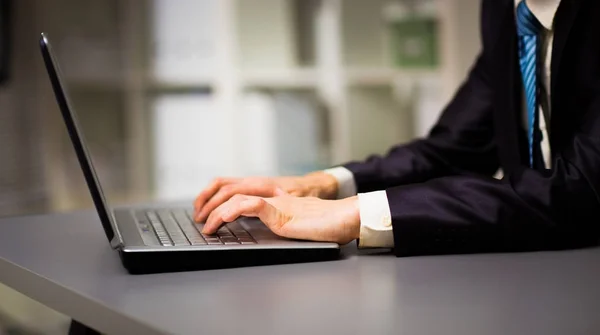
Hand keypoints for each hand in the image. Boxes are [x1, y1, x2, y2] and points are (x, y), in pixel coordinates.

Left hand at [203, 194, 359, 244]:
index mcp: (273, 201)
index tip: (205, 214)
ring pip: (235, 197)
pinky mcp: (280, 212)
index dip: (218, 199)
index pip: (238, 192)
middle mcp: (271, 198)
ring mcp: (275, 204)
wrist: (345, 219)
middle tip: (198, 220)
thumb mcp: (295, 226)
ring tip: (205, 225)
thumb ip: (280, 225)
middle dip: (209, 203)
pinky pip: (250, 205)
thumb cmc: (327, 225)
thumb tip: (264, 235)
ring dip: (214, 211)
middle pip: (231, 190)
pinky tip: (220, 223)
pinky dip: (230, 212)